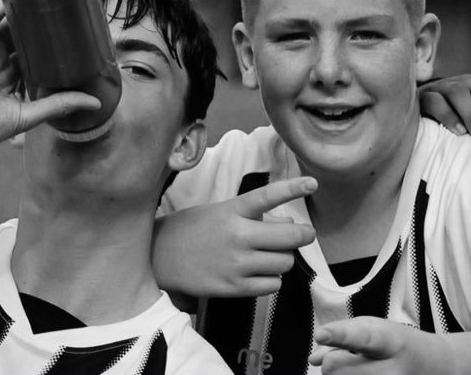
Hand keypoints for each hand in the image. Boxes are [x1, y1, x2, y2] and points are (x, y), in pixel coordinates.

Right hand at [0, 0, 99, 159]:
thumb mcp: (29, 114)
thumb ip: (60, 104)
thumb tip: (96, 102)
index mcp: (9, 79)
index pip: (35, 56)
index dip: (52, 46)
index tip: (74, 35)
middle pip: (23, 36)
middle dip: (42, 25)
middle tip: (66, 10)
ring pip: (7, 24)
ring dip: (24, 11)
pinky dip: (0, 6)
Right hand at [153, 177, 317, 297]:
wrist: (159, 258)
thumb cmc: (192, 231)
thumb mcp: (219, 213)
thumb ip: (251, 217)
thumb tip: (287, 224)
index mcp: (232, 210)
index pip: (267, 196)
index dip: (292, 188)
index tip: (312, 183)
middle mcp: (237, 235)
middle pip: (290, 237)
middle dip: (303, 235)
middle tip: (303, 235)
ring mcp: (236, 263)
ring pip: (285, 262)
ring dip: (283, 259)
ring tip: (268, 256)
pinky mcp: (233, 287)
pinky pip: (273, 284)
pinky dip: (271, 279)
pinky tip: (258, 273)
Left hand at [310, 317, 448, 374]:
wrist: (436, 367)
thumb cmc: (400, 345)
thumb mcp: (376, 329)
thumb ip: (342, 336)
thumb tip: (314, 359)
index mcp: (391, 343)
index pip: (363, 338)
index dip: (340, 335)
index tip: (321, 334)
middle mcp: (393, 371)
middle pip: (336, 368)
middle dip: (332, 362)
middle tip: (348, 358)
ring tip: (360, 369)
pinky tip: (362, 374)